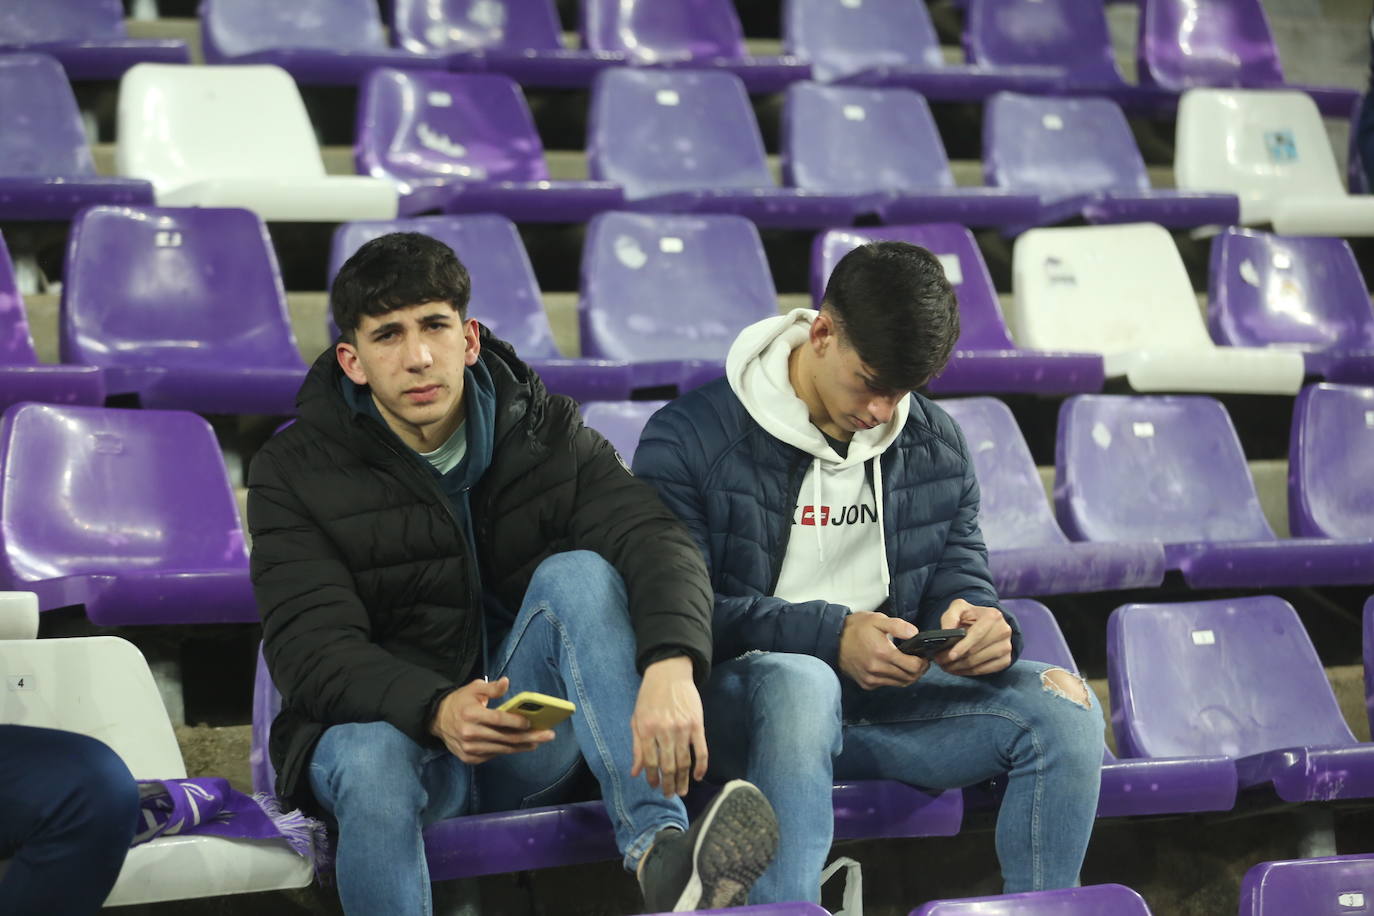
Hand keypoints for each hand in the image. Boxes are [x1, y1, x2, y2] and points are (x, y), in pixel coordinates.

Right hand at [429, 677, 555, 763]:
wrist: (437, 719)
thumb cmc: (460, 701)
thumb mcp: (474, 688)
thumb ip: (492, 688)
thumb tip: (506, 682)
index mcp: (470, 714)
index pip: (497, 720)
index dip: (515, 722)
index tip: (531, 722)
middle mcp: (469, 733)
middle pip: (504, 737)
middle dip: (529, 737)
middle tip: (547, 735)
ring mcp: (468, 748)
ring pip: (501, 749)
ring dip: (522, 746)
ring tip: (538, 742)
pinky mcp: (469, 758)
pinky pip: (493, 755)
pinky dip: (507, 750)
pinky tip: (520, 746)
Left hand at [631, 656, 707, 797]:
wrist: (669, 673)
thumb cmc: (649, 697)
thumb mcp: (636, 719)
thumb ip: (637, 747)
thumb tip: (635, 773)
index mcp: (646, 729)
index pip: (650, 762)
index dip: (652, 778)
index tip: (654, 787)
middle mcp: (664, 731)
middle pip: (668, 766)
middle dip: (669, 784)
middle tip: (670, 794)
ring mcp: (683, 728)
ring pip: (685, 762)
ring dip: (684, 780)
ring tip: (682, 791)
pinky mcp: (697, 725)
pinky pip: (701, 751)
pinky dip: (701, 766)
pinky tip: (698, 776)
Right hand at [838, 611, 928, 690]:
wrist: (832, 639)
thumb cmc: (856, 628)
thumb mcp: (878, 620)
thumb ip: (898, 626)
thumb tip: (915, 634)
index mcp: (883, 653)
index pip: (913, 667)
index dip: (923, 662)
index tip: (923, 656)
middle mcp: (877, 669)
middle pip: (909, 678)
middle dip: (918, 670)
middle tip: (919, 661)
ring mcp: (871, 679)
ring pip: (900, 684)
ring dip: (908, 676)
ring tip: (908, 665)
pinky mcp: (866, 684)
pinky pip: (887, 684)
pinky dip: (894, 678)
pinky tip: (893, 668)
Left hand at [935, 599, 1012, 676]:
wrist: (987, 624)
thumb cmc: (970, 616)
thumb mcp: (959, 608)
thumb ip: (950, 617)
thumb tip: (946, 631)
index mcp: (993, 616)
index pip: (977, 634)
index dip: (963, 646)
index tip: (950, 655)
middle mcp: (1003, 631)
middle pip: (976, 651)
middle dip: (956, 659)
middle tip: (940, 661)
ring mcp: (1006, 647)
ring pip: (979, 663)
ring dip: (960, 667)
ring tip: (946, 666)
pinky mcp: (1006, 660)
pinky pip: (985, 670)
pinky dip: (969, 672)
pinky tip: (957, 669)